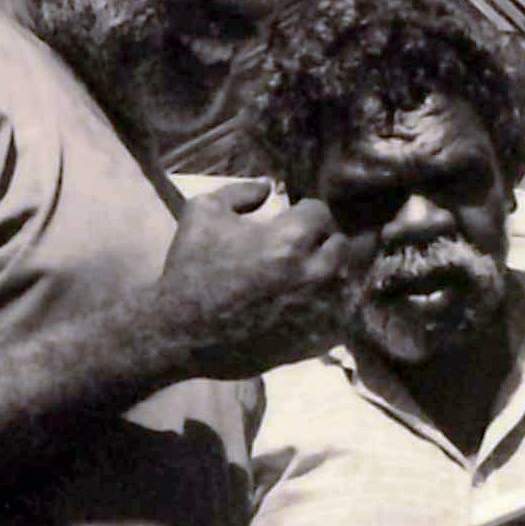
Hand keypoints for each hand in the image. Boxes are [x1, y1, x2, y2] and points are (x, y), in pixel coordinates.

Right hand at [151, 180, 366, 378]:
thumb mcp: (202, 212)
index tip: (290, 220)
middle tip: (298, 248)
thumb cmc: (189, 269)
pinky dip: (327, 306)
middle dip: (321, 241)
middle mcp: (313, 274)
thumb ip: (240, 190)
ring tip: (301, 276)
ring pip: (345, 280)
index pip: (320, 212)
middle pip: (341, 244)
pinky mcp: (316, 340)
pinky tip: (303, 304)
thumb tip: (268, 185)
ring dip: (327, 273)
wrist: (179, 333)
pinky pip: (340, 315)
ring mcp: (318, 311)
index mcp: (290, 240)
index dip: (303, 212)